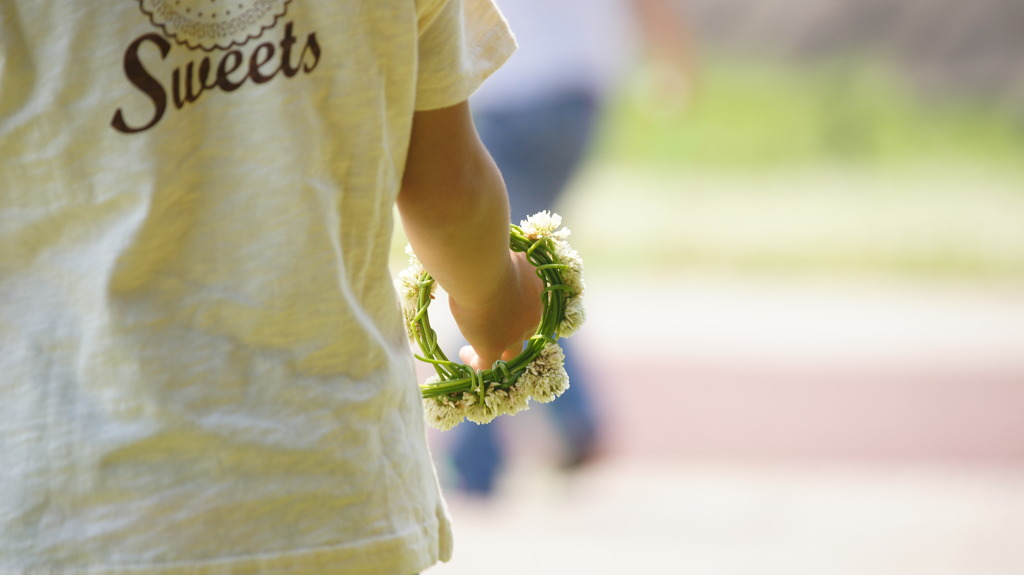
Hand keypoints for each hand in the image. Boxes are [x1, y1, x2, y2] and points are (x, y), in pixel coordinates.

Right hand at [449, 250, 543, 370]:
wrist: (482, 268)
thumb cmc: (494, 252)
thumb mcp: (511, 249)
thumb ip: (514, 255)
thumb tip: (520, 244)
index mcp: (538, 291)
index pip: (534, 305)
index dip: (521, 307)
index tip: (506, 303)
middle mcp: (531, 316)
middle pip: (526, 331)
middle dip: (513, 331)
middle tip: (496, 328)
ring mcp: (514, 334)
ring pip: (511, 353)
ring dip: (499, 352)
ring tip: (478, 349)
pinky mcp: (492, 346)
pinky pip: (487, 364)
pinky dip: (476, 361)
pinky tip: (465, 353)